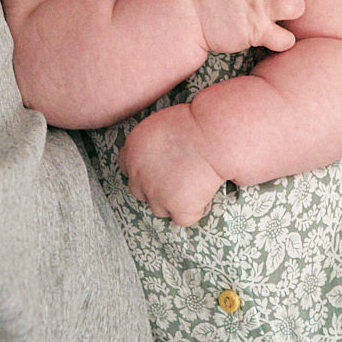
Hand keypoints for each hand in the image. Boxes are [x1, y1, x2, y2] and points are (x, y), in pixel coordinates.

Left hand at [118, 103, 225, 226]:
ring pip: (159, 209)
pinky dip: (193, 210)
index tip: (160, 167)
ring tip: (193, 187)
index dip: (144, 170)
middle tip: (179, 178)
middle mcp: (138, 175)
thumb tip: (157, 157)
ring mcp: (156, 194)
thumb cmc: (196, 121)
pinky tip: (204, 196)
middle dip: (156, 188)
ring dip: (173, 202)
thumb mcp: (160, 125)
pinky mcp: (177, 207)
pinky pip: (182, 219)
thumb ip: (152, 144)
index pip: (127, 168)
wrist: (214, 134)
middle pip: (140, 192)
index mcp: (132, 150)